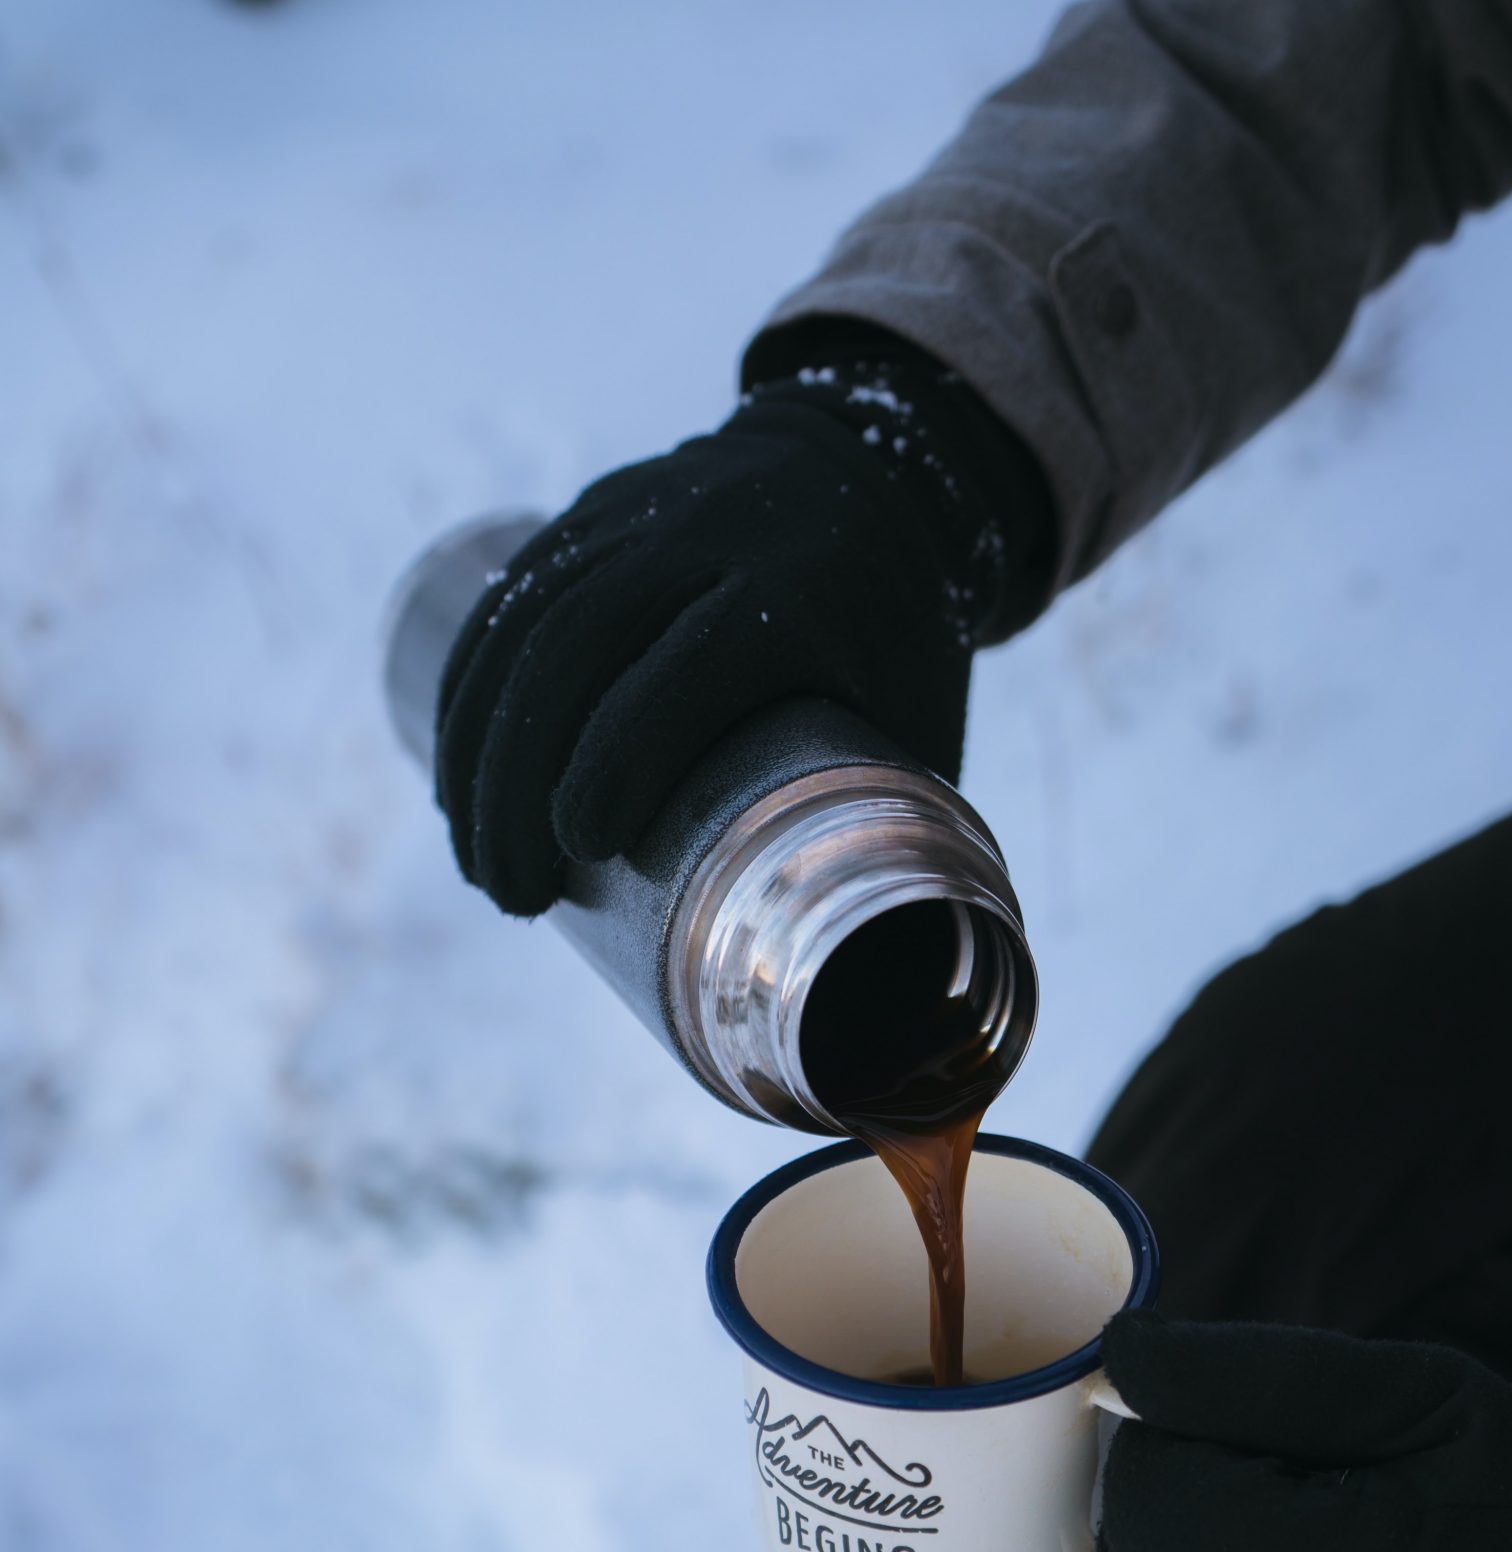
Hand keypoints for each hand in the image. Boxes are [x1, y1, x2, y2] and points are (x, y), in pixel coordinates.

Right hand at [433, 337, 1048, 915]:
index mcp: (798, 588)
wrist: (882, 469)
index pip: (688, 666)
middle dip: (522, 781)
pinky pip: (506, 601)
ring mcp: (637, 513)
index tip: (582, 849)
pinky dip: (467, 695)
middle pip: (578, 647)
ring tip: (479, 867)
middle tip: (514, 896)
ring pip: (525, 624)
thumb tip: (885, 988)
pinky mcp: (590, 514)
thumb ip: (898, 835)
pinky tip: (453, 779)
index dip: (621, 754)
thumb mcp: (925, 715)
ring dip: (478, 754)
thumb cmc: (908, 639)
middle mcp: (705, 535)